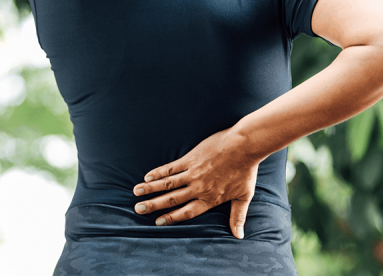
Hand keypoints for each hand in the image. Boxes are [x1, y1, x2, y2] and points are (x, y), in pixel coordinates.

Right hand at [131, 127, 260, 238]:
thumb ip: (238, 217)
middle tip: (138, 209)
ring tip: (136, 193)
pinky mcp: (191, 158)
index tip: (158, 222)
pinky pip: (171, 167)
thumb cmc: (246, 170)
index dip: (171, 218)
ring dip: (150, 189)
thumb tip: (239, 236)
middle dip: (154, 205)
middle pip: (172, 199)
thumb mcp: (244, 196)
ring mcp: (193, 173)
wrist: (244, 146)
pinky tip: (147, 176)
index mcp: (209, 199)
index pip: (186, 212)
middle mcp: (198, 188)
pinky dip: (158, 172)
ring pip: (167, 184)